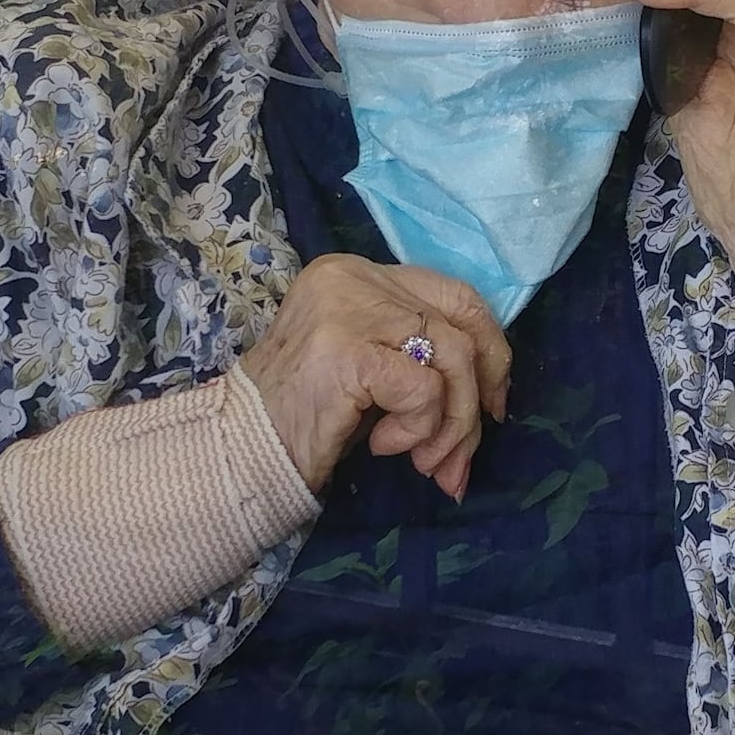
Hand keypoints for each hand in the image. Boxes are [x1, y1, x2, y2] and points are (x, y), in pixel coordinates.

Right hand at [240, 255, 510, 499]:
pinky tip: (382, 446)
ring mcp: (348, 307)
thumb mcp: (371, 366)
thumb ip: (421, 354)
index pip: (453, 294)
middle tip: (464, 452)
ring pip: (452, 357)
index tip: (494, 404)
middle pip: (461, 322)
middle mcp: (353, 276)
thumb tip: (494, 392)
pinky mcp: (347, 348)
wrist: (240, 449)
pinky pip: (424, 389)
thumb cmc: (305, 414)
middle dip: (479, 393)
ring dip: (451, 425)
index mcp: (357, 271)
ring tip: (424, 462)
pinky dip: (419, 428)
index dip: (490, 349)